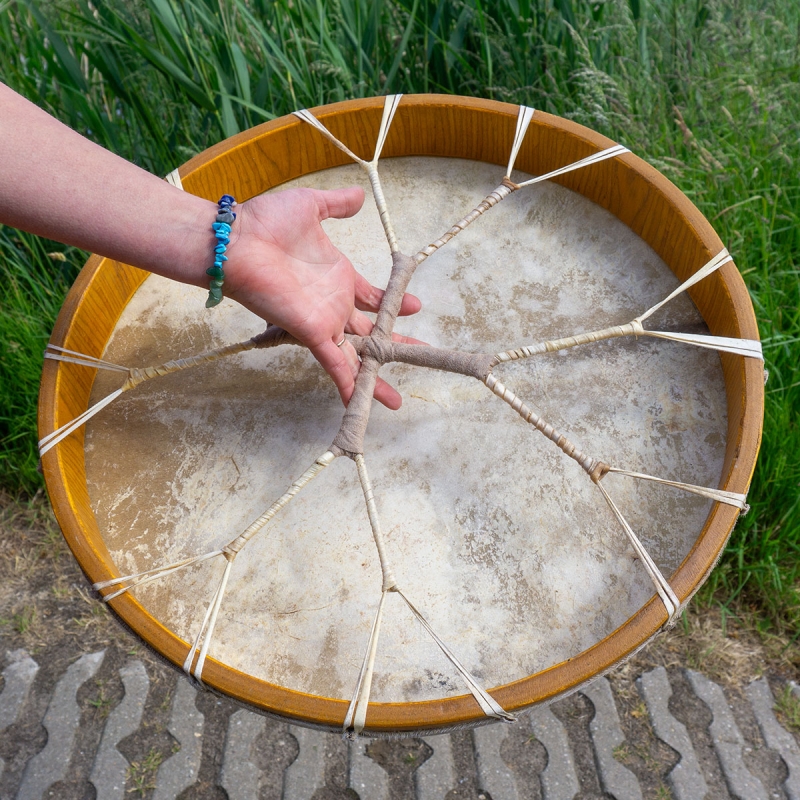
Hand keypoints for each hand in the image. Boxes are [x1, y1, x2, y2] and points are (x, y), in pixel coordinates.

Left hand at [223, 185, 421, 408]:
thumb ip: (337, 204)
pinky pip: (335, 365)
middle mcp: (333, 304)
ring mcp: (324, 321)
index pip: (373, 299)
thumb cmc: (266, 222)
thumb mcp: (311, 206)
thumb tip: (359, 195)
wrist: (236, 241)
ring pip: (356, 357)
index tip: (418, 306)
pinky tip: (362, 403)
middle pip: (370, 334)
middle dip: (395, 347)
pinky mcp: (312, 333)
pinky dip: (349, 384)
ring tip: (395, 401)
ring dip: (375, 379)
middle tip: (421, 357)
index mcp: (337, 278)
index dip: (395, 304)